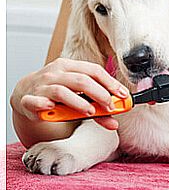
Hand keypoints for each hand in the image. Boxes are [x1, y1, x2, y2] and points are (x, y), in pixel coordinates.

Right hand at [10, 58, 129, 129]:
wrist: (25, 93)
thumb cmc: (56, 92)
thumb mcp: (77, 95)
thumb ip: (97, 109)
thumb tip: (115, 122)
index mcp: (70, 66)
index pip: (94, 70)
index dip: (110, 83)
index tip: (123, 95)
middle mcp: (56, 73)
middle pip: (82, 80)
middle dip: (100, 94)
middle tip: (110, 107)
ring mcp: (41, 86)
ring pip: (62, 91)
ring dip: (79, 103)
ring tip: (90, 112)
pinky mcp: (29, 100)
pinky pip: (36, 101)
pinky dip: (44, 104)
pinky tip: (52, 108)